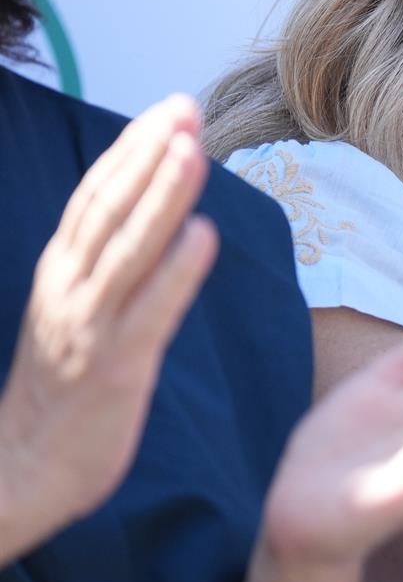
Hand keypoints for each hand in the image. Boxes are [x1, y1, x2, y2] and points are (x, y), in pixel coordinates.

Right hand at [0, 95, 216, 554]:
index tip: (168, 109)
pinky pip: (150, 313)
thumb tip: (145, 218)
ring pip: (128, 250)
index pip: (95, 197)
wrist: (16, 475)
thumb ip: (103, 268)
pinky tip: (205, 236)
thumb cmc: (58, 394)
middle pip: (109, 210)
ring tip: (193, 150)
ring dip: (162, 197)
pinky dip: (177, 272)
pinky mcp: (115, 368)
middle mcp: (70, 291)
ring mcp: (89, 327)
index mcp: (59, 275)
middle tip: (185, 106)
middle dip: (149, 154)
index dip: (132, 150)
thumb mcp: (72, 315)